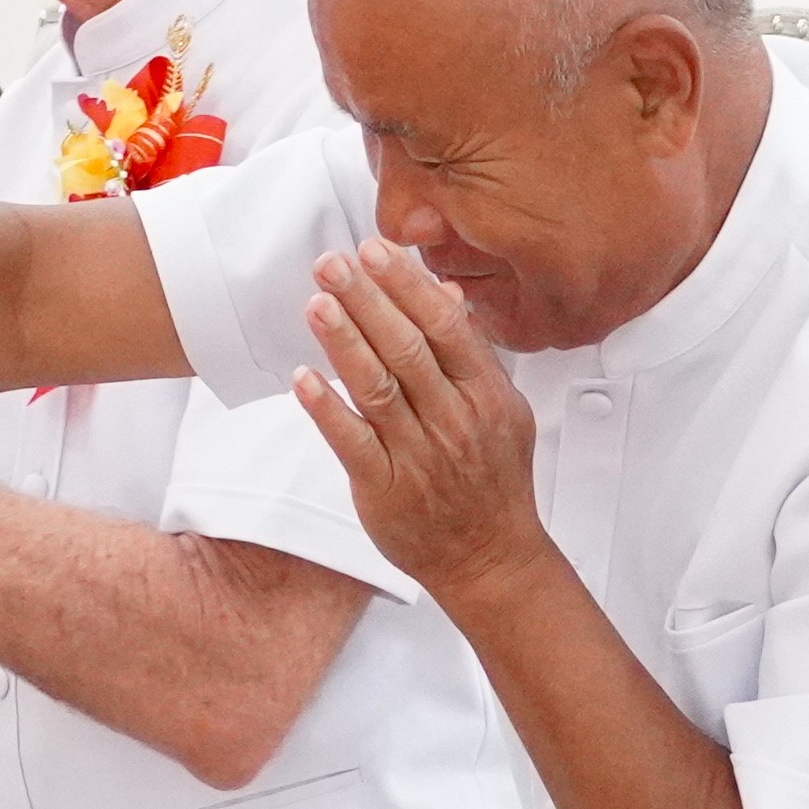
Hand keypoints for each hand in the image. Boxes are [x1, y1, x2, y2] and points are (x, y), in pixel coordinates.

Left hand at [290, 245, 559, 598]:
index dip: (408, 285)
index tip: (376, 250)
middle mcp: (454, 421)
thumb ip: (474, 353)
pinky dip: (326, 409)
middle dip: (367, 299)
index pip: (446, 326)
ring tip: (317, 303)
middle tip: (332, 263)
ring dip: (343, 342)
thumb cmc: (493, 481)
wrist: (489, 558)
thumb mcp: (504, 410)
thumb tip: (447, 294)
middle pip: (407, 348)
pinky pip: (352, 442)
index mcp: (486, 396)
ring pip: (377, 388)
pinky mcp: (385, 488)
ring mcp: (419, 455)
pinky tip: (304, 379)